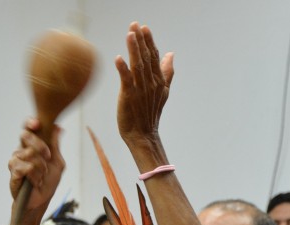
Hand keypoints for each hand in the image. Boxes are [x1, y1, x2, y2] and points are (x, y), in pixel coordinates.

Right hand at [8, 119, 64, 212]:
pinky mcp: (13, 171)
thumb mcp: (57, 163)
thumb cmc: (48, 182)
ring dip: (41, 168)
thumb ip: (55, 145)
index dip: (30, 123)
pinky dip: (36, 176)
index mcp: (32, 145)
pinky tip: (35, 182)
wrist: (41, 201)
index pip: (28, 128)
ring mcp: (15, 160)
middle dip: (40, 146)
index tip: (37, 124)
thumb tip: (57, 127)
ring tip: (41, 177)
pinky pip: (28, 167)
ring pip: (30, 154)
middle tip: (47, 157)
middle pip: (26, 136)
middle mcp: (21, 150)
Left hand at [115, 22, 173, 145]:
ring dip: (134, 50)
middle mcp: (150, 83)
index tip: (144, 27)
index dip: (149, 42)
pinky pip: (126, 81)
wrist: (143, 135)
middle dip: (141, 41)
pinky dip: (123, 70)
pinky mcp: (129, 97)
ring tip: (130, 34)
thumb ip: (167, 72)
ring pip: (137, 66)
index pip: (154, 57)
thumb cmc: (149, 114)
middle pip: (146, 58)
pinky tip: (119, 58)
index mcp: (158, 81)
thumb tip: (171, 54)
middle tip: (135, 25)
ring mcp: (140, 90)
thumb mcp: (163, 91)